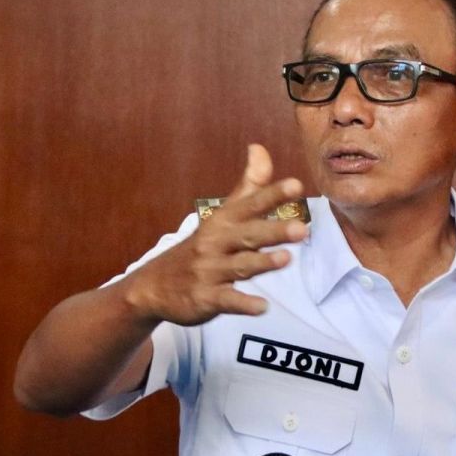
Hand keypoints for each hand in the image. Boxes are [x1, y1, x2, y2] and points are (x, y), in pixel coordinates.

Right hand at [121, 144, 306, 325]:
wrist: (153, 286)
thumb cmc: (199, 247)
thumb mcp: (221, 216)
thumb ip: (248, 187)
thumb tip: (260, 148)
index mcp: (222, 222)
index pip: (250, 205)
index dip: (272, 195)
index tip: (296, 185)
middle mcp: (215, 244)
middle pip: (248, 235)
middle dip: (274, 231)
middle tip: (303, 228)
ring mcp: (209, 271)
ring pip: (239, 266)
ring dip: (262, 263)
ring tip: (287, 259)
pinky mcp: (205, 298)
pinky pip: (226, 301)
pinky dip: (243, 304)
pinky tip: (262, 307)